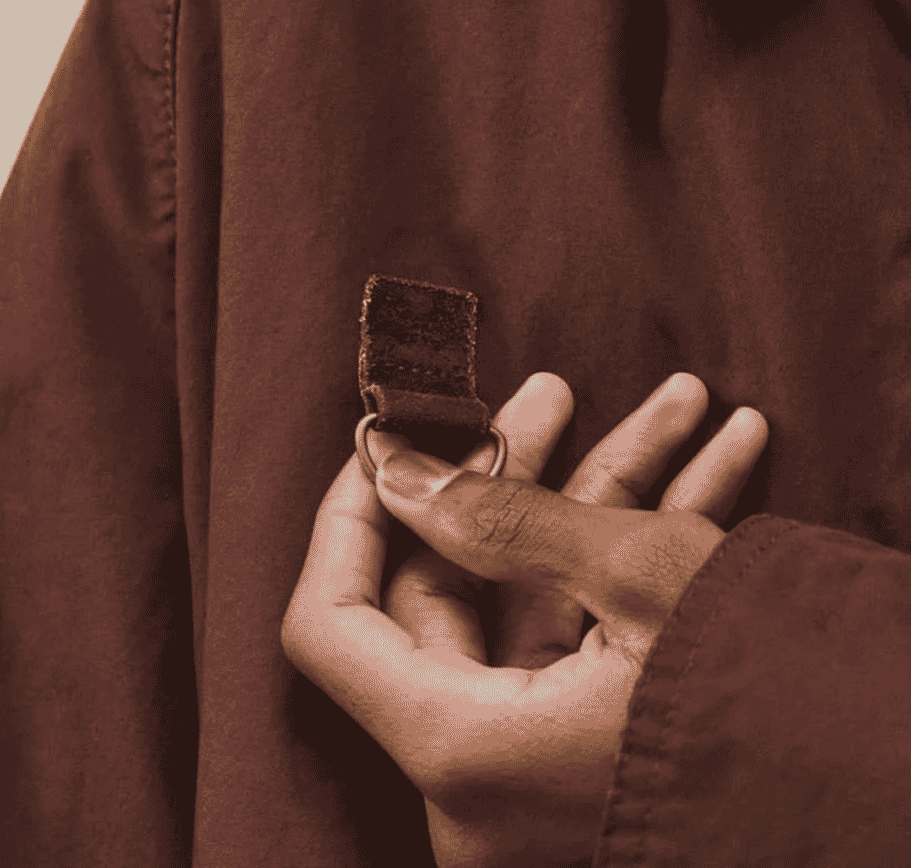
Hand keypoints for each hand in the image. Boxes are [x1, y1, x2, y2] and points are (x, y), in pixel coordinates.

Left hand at [281, 372, 768, 866]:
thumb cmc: (778, 698)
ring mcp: (538, 768)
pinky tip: (716, 463)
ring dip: (606, 493)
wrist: (894, 795)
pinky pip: (584, 635)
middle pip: (455, 590)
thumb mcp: (640, 577)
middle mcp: (482, 778)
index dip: (348, 519)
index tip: (387, 443)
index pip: (332, 624)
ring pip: (536, 598)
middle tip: (557, 390)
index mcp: (462, 748)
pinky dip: (632, 555)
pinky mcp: (592, 746)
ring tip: (681, 404)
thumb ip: (498, 517)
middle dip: (522, 470)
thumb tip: (394, 471)